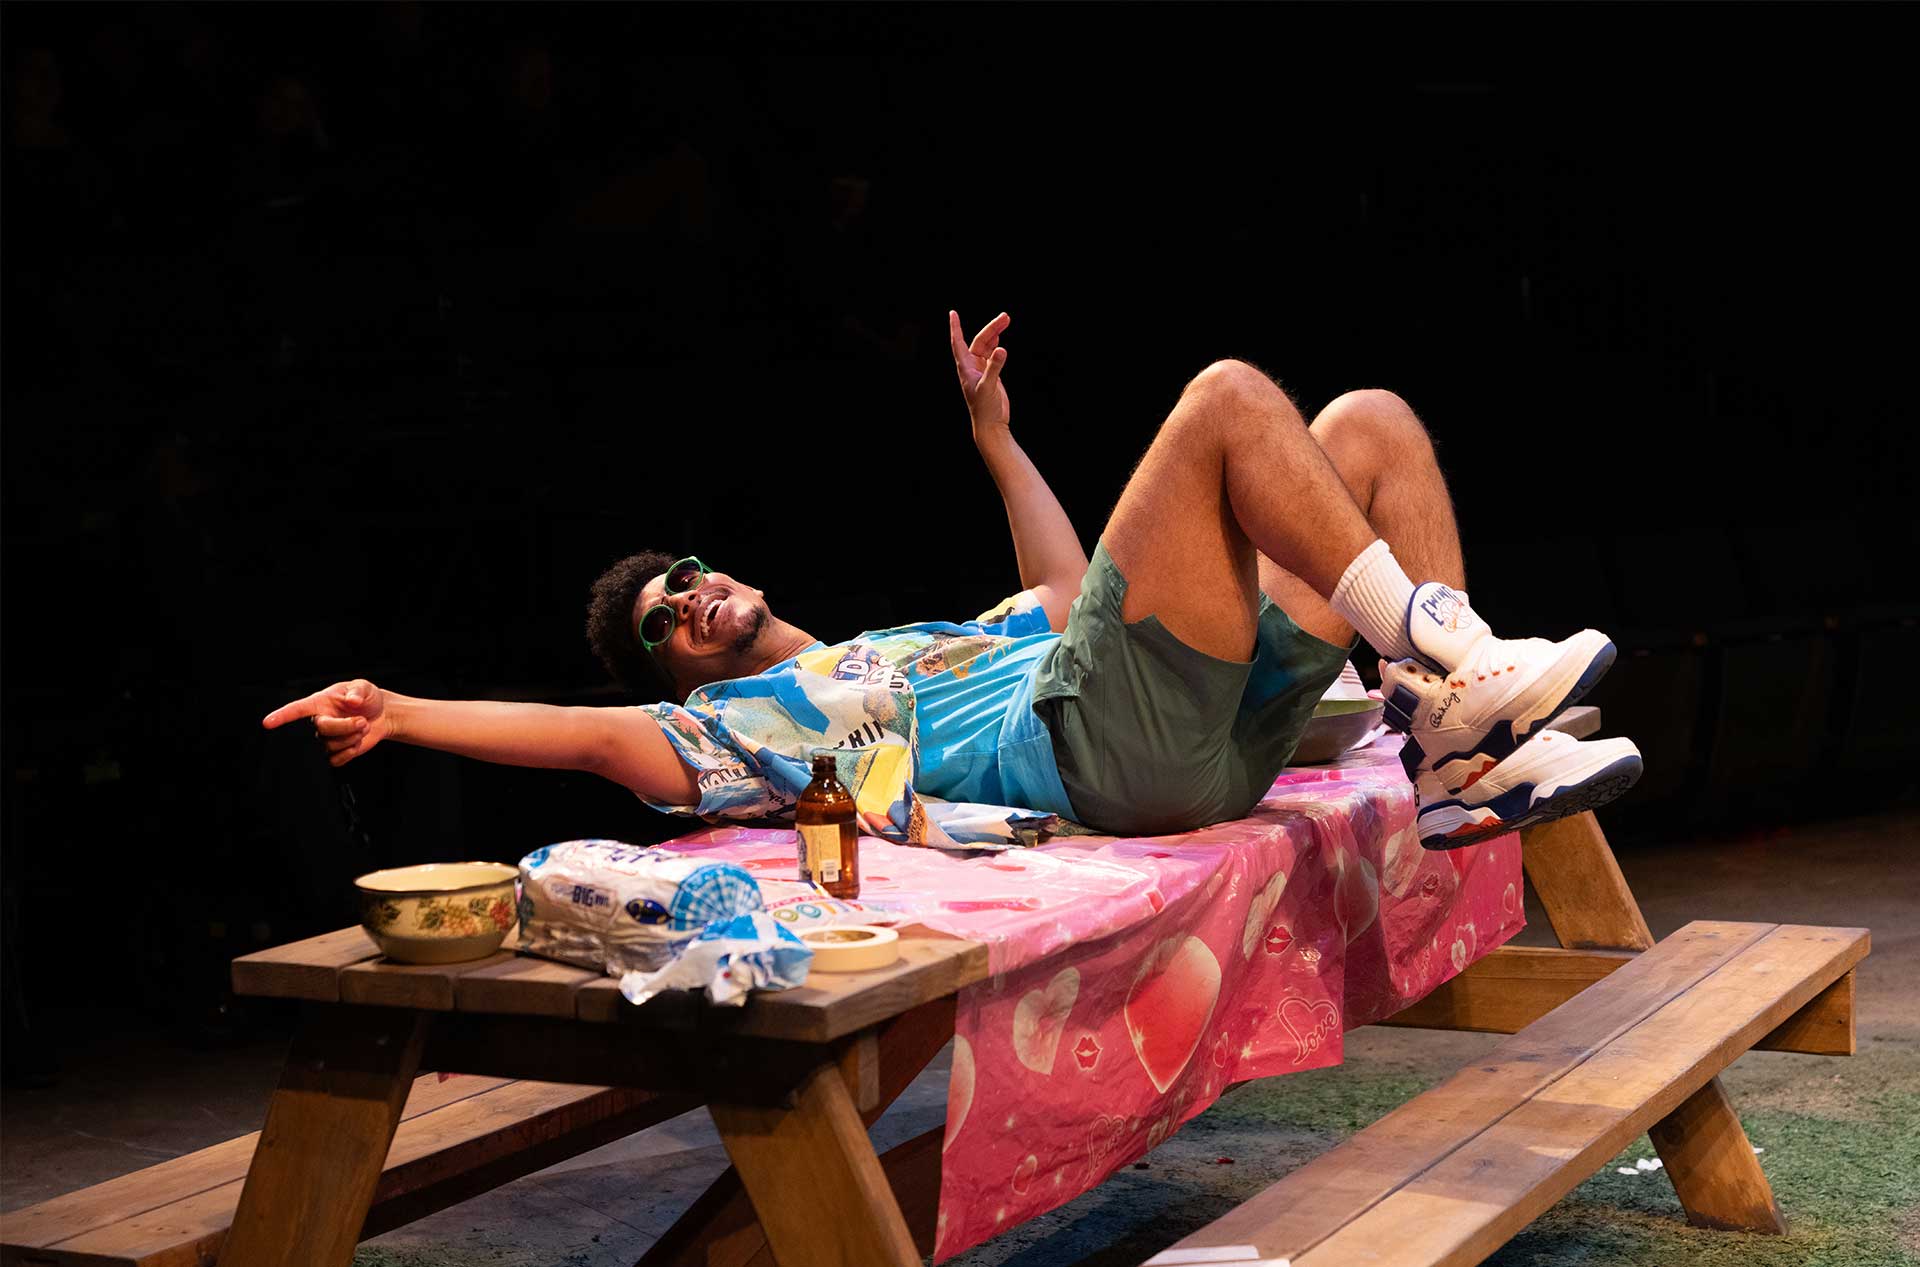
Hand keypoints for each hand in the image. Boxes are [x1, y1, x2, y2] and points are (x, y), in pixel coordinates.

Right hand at [262, 679, 392, 767]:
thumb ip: (357, 692)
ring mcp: (325, 738)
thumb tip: (352, 700)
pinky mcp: (334, 752)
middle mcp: (318, 721)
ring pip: (330, 745)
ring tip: (363, 727)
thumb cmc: (366, 698)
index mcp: (319, 703)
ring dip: (352, 737)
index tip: (269, 722)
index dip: (282, 716)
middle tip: (362, 721)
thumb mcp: (363, 688)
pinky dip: (350, 752)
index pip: (297, 710)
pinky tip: (357, 741)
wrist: (381, 715)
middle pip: (321, 729)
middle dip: (344, 726)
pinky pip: (335, 759)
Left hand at [949, 310, 1010, 435]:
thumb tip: (1001, 349)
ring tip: (1006, 321)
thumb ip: (994, 367)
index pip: (958, 343)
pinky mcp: (990, 375)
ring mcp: (980, 370)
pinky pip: (991, 355)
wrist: (991, 424)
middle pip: (979, 341)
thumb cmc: (985, 409)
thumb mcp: (989, 386)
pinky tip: (1000, 339)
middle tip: (1005, 317)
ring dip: (995, 334)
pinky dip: (995, 345)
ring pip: (986, 346)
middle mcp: (971, 367)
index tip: (952, 313)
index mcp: (966, 368)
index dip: (956, 328)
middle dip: (991, 328)